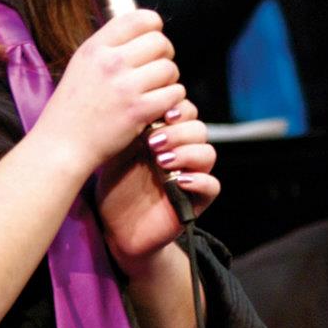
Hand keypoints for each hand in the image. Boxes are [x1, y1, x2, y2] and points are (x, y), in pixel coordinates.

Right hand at [32, 10, 185, 177]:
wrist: (61, 145)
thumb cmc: (72, 108)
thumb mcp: (82, 65)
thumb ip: (109, 47)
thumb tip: (142, 32)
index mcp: (95, 47)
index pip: (139, 18)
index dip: (154, 27)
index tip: (152, 41)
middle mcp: (110, 62)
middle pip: (160, 42)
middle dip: (165, 55)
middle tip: (157, 69)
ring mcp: (125, 87)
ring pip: (170, 69)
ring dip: (169, 80)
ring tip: (156, 89)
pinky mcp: (138, 110)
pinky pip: (173, 94)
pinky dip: (172, 101)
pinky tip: (159, 106)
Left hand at [95, 100, 218, 275]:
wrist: (115, 227)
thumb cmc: (115, 186)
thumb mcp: (118, 153)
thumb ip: (131, 129)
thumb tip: (136, 100)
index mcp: (166, 135)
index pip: (185, 110)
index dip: (176, 108)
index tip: (158, 113)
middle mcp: (182, 152)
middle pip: (198, 128)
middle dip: (178, 131)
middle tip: (153, 142)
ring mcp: (191, 176)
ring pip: (207, 153)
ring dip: (187, 152)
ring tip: (161, 161)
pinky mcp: (196, 201)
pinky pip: (212, 185)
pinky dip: (199, 180)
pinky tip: (177, 180)